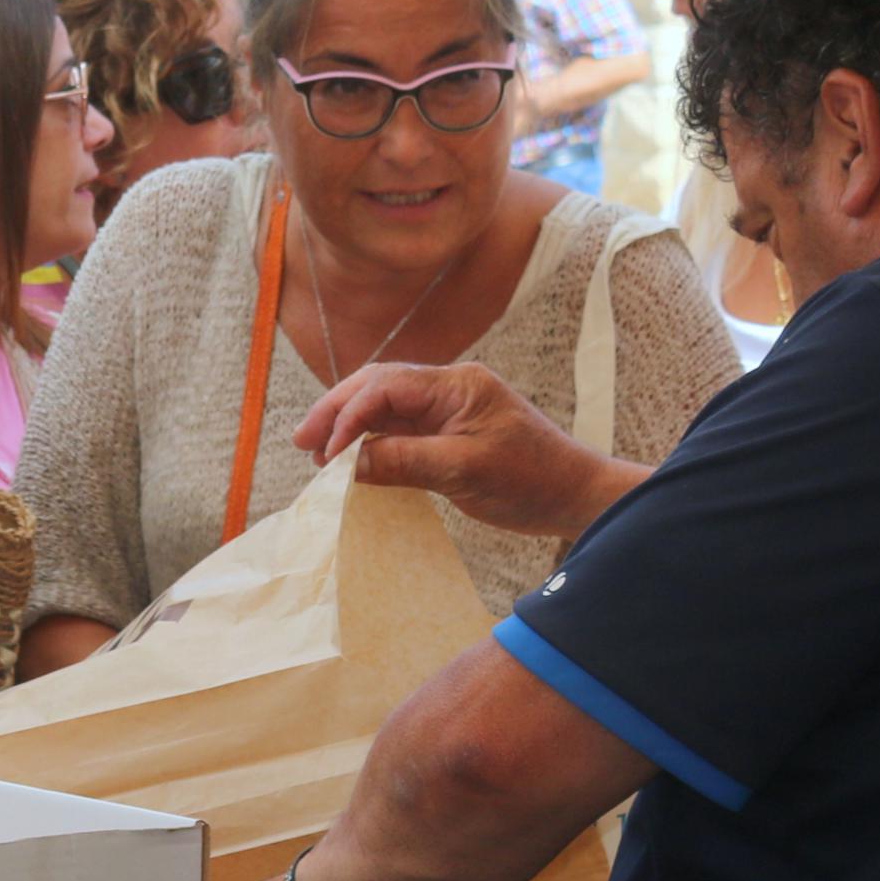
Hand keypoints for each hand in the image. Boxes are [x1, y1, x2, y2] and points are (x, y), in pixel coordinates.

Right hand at [292, 361, 640, 541]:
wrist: (577, 495)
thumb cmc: (531, 480)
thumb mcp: (464, 472)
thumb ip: (404, 461)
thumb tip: (347, 464)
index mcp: (457, 385)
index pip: (385, 386)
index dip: (348, 415)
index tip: (327, 452)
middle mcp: (449, 388)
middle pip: (377, 386)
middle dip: (336, 410)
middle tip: (303, 442)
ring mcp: (448, 409)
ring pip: (384, 405)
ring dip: (349, 424)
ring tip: (317, 450)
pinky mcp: (449, 431)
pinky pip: (399, 427)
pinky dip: (370, 440)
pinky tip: (352, 457)